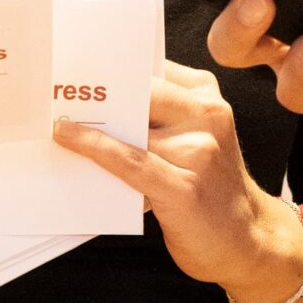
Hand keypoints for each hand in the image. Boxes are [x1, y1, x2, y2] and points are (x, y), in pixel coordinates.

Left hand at [50, 62, 302, 302]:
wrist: (248, 240)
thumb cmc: (212, 188)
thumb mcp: (198, 137)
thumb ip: (163, 115)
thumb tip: (103, 97)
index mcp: (209, 98)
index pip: (154, 68)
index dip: (114, 65)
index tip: (76, 62)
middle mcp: (209, 116)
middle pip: (141, 90)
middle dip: (99, 90)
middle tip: (54, 86)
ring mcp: (199, 150)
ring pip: (132, 124)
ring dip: (89, 120)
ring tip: (54, 112)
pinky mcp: (183, 185)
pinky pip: (129, 159)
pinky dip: (93, 146)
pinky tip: (68, 138)